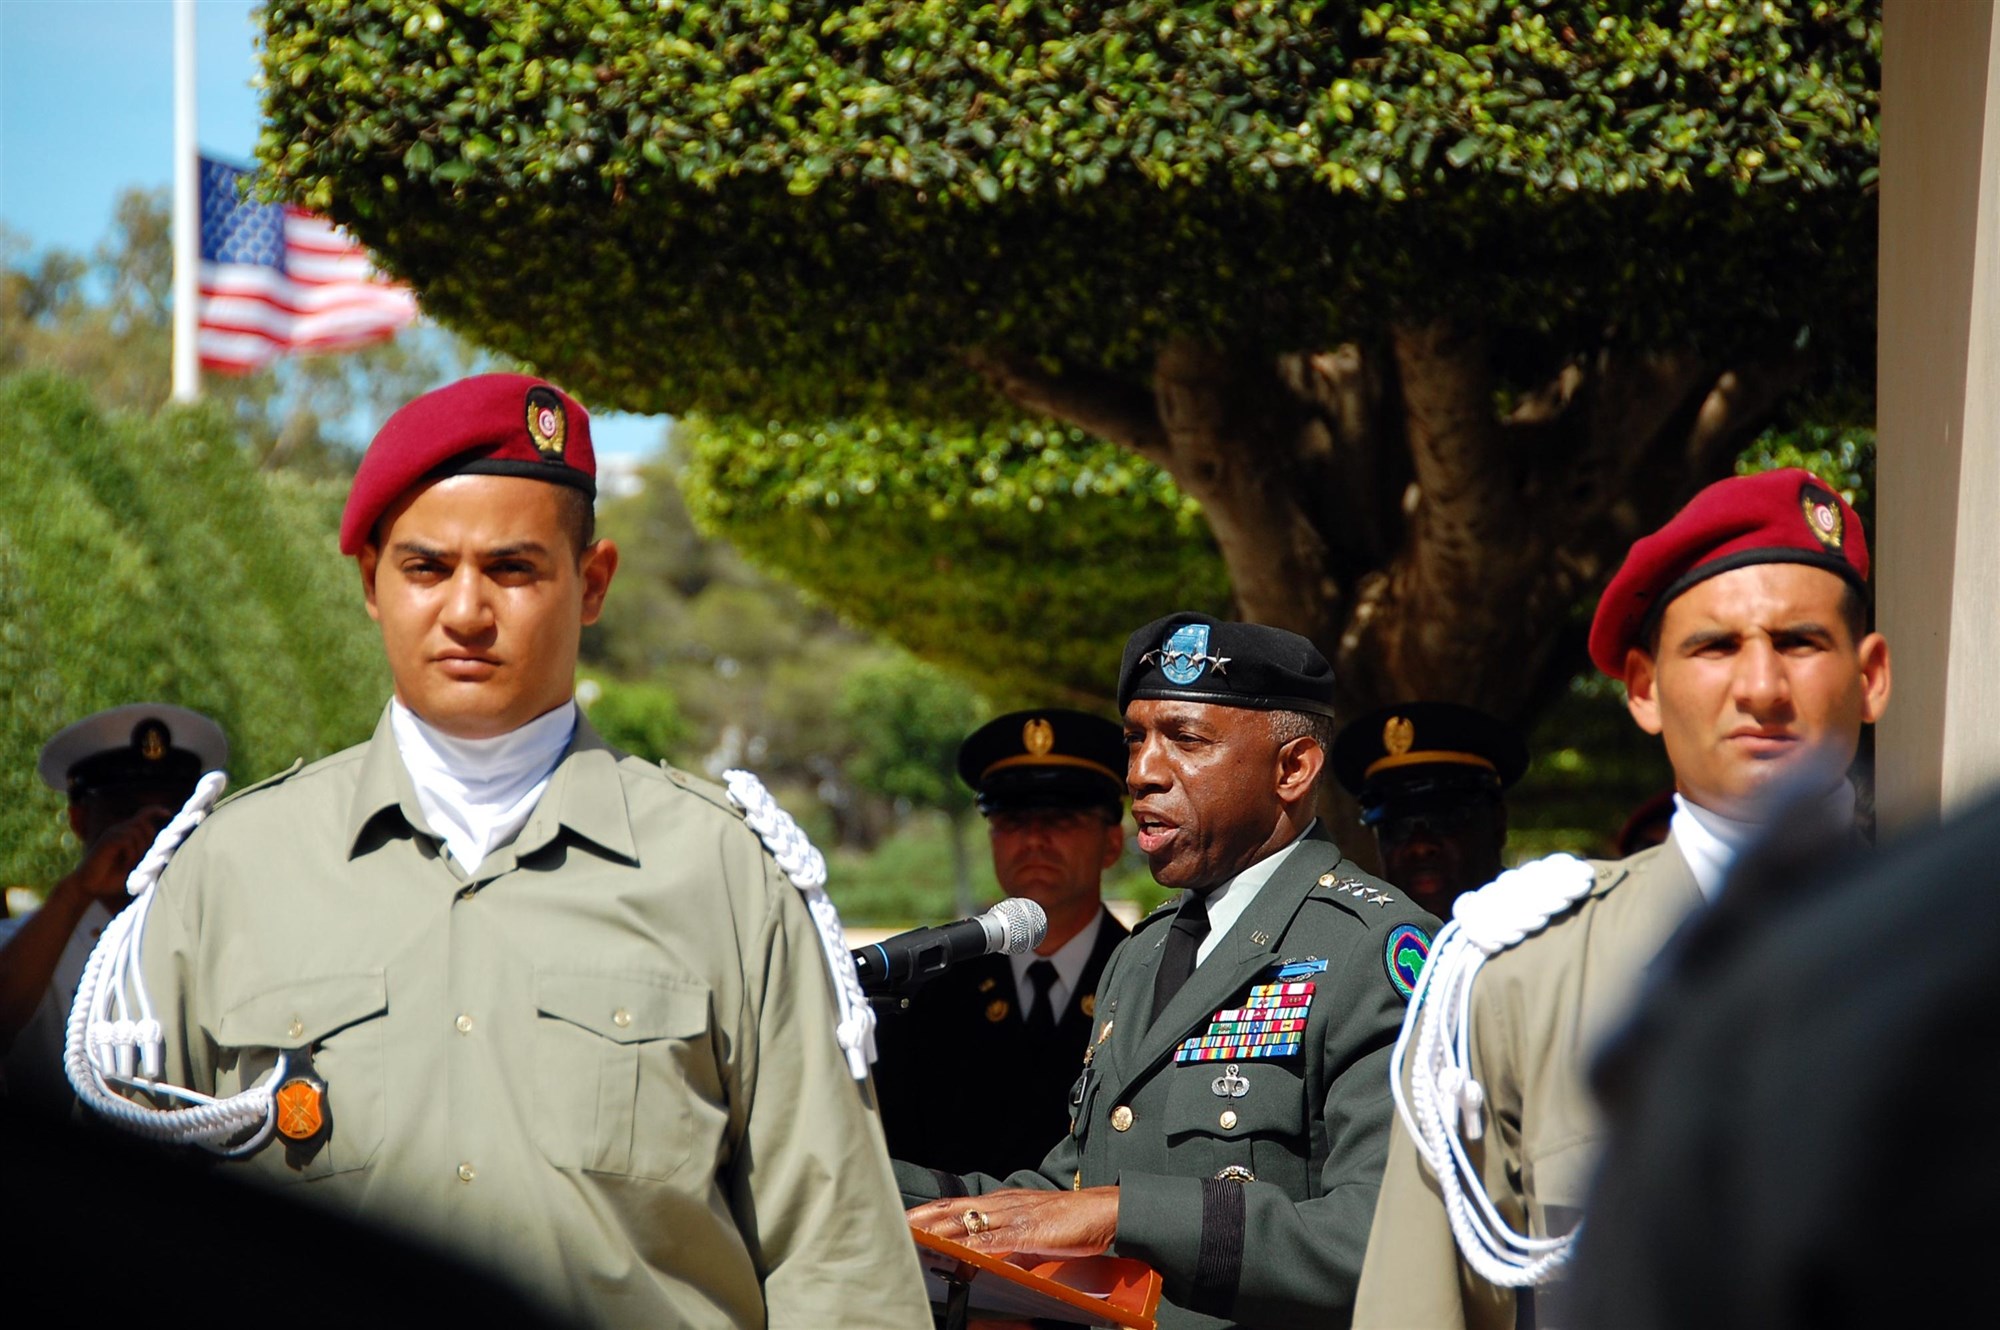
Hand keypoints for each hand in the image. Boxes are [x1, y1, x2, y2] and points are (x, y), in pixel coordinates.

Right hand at [59, 807, 170, 907]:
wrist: (88, 887)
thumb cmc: (112, 879)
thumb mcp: (136, 869)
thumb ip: (148, 859)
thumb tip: (167, 853)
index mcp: (127, 833)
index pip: (144, 814)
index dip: (157, 811)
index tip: (169, 814)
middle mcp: (120, 830)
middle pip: (145, 824)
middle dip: (149, 842)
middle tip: (141, 861)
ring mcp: (112, 833)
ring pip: (137, 832)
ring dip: (139, 851)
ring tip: (131, 865)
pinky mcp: (107, 840)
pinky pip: (127, 840)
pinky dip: (131, 854)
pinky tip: (125, 864)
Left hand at [907, 1187, 1119, 1260]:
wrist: (1104, 1212)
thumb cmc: (1073, 1223)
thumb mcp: (1034, 1239)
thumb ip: (1012, 1250)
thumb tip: (993, 1264)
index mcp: (1004, 1204)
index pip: (959, 1206)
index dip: (930, 1213)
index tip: (906, 1221)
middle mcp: (1004, 1205)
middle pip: (954, 1210)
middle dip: (924, 1219)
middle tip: (895, 1226)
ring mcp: (1015, 1216)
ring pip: (968, 1222)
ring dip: (939, 1230)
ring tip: (913, 1237)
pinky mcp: (1029, 1231)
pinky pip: (994, 1240)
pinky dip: (972, 1246)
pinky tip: (956, 1252)